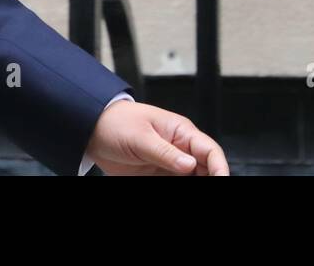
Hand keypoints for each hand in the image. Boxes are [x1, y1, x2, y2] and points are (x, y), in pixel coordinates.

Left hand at [85, 101, 228, 175]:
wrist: (91, 130)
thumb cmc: (115, 123)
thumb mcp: (140, 137)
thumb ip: (164, 152)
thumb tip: (190, 164)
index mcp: (180, 131)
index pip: (210, 151)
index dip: (220, 168)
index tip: (221, 181)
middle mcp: (179, 148)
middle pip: (206, 170)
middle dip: (211, 181)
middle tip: (209, 191)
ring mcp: (170, 164)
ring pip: (192, 179)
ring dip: (195, 187)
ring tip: (181, 187)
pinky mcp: (159, 175)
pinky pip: (176, 184)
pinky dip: (180, 188)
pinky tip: (174, 188)